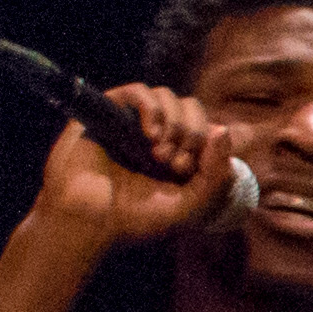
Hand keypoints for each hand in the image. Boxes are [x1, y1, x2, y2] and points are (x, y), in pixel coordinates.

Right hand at [33, 83, 243, 250]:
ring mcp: (133, 121)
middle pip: (192, 108)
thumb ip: (215, 175)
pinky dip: (152, 109)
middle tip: (176, 164)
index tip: (192, 171)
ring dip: (174, 123)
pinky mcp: (109, 112)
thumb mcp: (189, 204)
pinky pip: (140, 91)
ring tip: (159, 154)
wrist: (88, 220)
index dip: (210, 145)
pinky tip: (150, 135)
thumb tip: (223, 130)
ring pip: (168, 96)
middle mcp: (158, 135)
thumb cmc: (135, 216)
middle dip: (193, 134)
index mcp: (179, 154)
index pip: (208, 129)